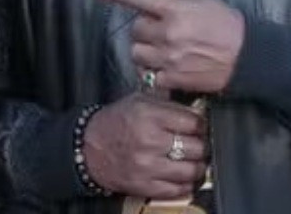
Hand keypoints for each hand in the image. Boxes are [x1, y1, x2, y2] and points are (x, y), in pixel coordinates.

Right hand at [82, 93, 208, 198]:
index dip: (201, 124)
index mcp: (149, 115)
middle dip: (201, 145)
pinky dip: (185, 184)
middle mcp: (149, 140)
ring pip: (192, 170)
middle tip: (199, 143)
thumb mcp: (138, 101)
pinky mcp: (145, 185)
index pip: (193, 122)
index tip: (201, 126)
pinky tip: (182, 175)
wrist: (89, 148)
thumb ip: (167, 104)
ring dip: (197, 166)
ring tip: (194, 160)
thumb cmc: (116, 122)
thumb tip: (196, 111)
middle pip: (197, 147)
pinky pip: (178, 190)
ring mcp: (148, 166)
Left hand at [92, 0, 244, 93]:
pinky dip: (153, 73)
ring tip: (161, 51)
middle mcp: (167, 33)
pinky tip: (165, 69)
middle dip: (143, 31)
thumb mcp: (204, 2)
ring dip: (144, 52)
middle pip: (135, 30)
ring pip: (137, 54)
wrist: (249, 56)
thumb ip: (178, 2)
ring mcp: (168, 57)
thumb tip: (161, 4)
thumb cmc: (228, 24)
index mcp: (173, 10)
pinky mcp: (173, 79)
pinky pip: (149, 76)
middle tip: (158, 33)